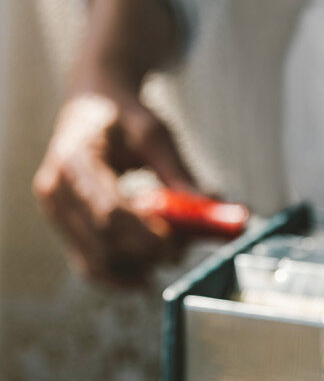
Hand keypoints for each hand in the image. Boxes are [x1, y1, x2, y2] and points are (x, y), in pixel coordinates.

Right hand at [34, 88, 196, 287]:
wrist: (91, 104)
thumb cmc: (124, 117)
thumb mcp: (155, 135)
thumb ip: (180, 174)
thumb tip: (213, 207)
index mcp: (75, 158)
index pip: (110, 212)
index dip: (145, 236)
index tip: (178, 244)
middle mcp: (56, 188)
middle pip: (103, 242)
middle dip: (146, 255)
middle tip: (182, 251)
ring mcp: (55, 211)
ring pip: (96, 261)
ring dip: (136, 268)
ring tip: (167, 255)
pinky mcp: (63, 226)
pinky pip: (89, 265)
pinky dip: (119, 276)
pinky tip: (145, 275)